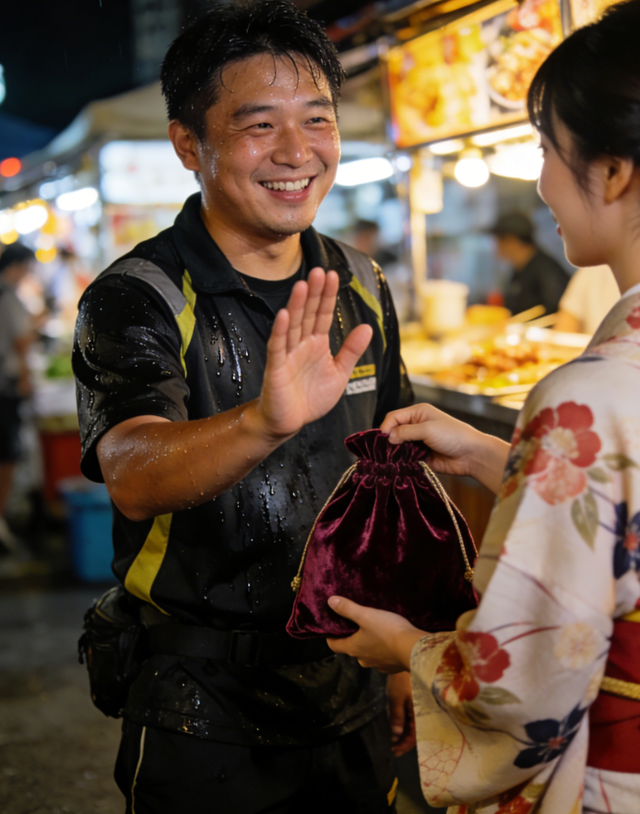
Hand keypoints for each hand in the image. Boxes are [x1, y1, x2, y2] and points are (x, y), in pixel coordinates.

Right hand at [258, 268, 372, 439]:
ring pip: (293, 325)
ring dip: (298, 305)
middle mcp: (301, 345)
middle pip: (308, 314)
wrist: (290, 422)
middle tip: (319, 271)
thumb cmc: (311, 398)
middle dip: (314, 293)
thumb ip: (351, 351)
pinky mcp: (276, 368)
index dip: (328, 296)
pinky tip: (285, 314)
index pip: (324, 315)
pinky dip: (280, 331)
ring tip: (303, 285)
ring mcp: (287, 355)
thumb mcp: (340, 374)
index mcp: (317, 344)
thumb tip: (367, 327)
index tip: (333, 276)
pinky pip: (278, 347)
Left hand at [326, 596, 424, 673]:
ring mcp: (378, 666)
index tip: (332, 628)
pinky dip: (383, 650)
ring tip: (376, 630)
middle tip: (358, 624)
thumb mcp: (366, 615)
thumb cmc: (387, 631)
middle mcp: (363, 660)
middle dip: (353, 638)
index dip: (331, 637)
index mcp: (353, 648)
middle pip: (352, 648)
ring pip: (368, 654)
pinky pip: (383, 658)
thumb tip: (330, 602)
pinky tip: (390, 641)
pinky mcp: (392, 668)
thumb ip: (348, 608)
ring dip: (370, 644)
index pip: (334, 646)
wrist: (413, 649)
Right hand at [380, 403, 509, 492]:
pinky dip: (401, 462)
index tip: (382, 440)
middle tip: (385, 452)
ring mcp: (418, 442)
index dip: (385, 427)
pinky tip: (399, 466)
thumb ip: (405, 432)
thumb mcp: (427, 429)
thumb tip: (387, 438)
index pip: (393, 417)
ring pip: (398, 446)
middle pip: (394, 432)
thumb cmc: (453, 435)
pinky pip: (405, 458)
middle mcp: (416, 425)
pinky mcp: (421, 456)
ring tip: (391, 460)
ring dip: (395, 452)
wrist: (472, 455)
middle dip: (389, 441)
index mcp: (417, 413)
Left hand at [387, 672, 415, 755]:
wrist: (405, 662)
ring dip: (404, 735)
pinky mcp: (415, 704)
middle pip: (415, 734)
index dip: (404, 745)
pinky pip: (411, 719)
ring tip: (393, 741)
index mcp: (420, 714)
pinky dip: (404, 726)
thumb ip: (397, 717)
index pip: (414, 736)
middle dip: (404, 743)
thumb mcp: (396, 699)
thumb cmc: (401, 681)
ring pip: (413, 727)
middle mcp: (422, 713)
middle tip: (392, 749)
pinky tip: (397, 728)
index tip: (394, 751)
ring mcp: (419, 709)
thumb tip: (396, 736)